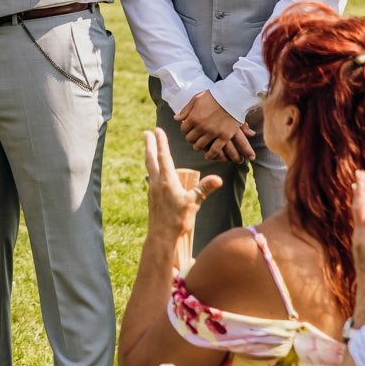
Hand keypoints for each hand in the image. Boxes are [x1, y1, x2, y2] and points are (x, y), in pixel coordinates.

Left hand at [143, 127, 220, 254]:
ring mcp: (152, 189)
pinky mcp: (152, 196)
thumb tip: (218, 179)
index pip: (163, 157)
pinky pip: (151, 178)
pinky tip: (153, 172)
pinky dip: (152, 169)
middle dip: (150, 144)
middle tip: (146, 132)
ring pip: (149, 167)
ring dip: (149, 155)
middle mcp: (156, 182)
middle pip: (151, 159)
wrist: (161, 235)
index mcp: (166, 181)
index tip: (157, 130)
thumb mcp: (193, 203)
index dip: (161, 142)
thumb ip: (204, 189)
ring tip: (149, 147)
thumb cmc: (178, 220)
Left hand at [174, 92, 255, 164]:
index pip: (184, 129)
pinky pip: (215, 150)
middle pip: (191, 139)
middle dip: (191, 139)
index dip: (186, 130)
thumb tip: (176, 118)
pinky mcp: (224, 136)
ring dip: (199, 147)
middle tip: (195, 139)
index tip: (189, 130)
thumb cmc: (214, 96)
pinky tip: (209, 156)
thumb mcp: (196, 99)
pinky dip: (211, 154)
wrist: (233, 97)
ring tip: (200, 147)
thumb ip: (186, 110)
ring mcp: (213, 132)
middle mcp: (201, 127)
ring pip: (201, 145)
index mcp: (193, 118)